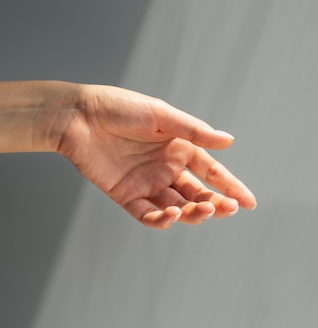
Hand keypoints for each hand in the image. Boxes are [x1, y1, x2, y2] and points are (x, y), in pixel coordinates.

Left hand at [58, 84, 255, 228]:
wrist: (77, 116)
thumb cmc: (118, 107)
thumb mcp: (159, 115)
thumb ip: (193, 131)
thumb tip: (229, 141)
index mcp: (178, 147)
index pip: (210, 172)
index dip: (231, 187)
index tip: (250, 202)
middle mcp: (165, 167)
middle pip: (197, 193)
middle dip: (216, 204)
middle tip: (229, 209)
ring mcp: (145, 183)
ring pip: (177, 207)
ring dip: (192, 212)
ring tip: (203, 209)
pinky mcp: (125, 195)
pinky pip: (147, 214)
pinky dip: (161, 219)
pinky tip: (172, 213)